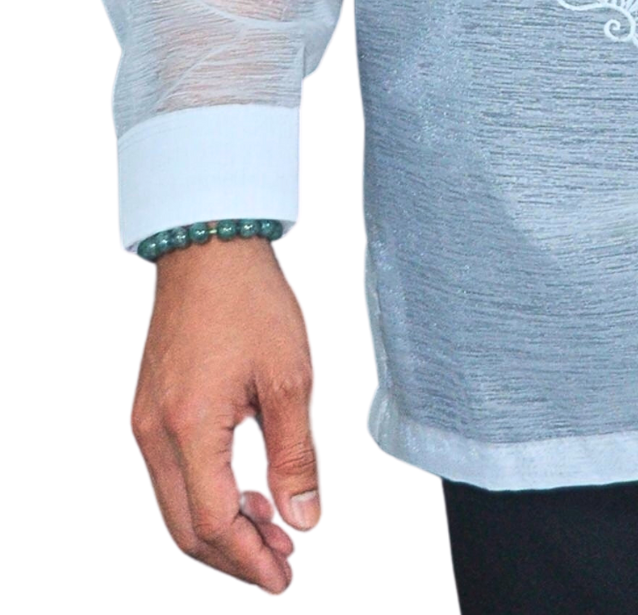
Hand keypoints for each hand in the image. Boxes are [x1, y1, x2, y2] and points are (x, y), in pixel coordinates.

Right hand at [131, 236, 318, 593]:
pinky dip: (206, 497)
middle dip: (235, 556)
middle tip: (281, 566)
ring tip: (273, 532)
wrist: (209, 247)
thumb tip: (303, 518)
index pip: (214, 522)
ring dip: (222, 529)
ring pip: (177, 506)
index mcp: (190, 426)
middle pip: (187, 528)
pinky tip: (246, 495)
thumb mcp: (289, 379)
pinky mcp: (150, 410)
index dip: (250, 559)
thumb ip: (295, 455)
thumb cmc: (250, 300)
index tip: (283, 576)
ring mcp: (147, 422)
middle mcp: (156, 432)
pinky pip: (172, 475)